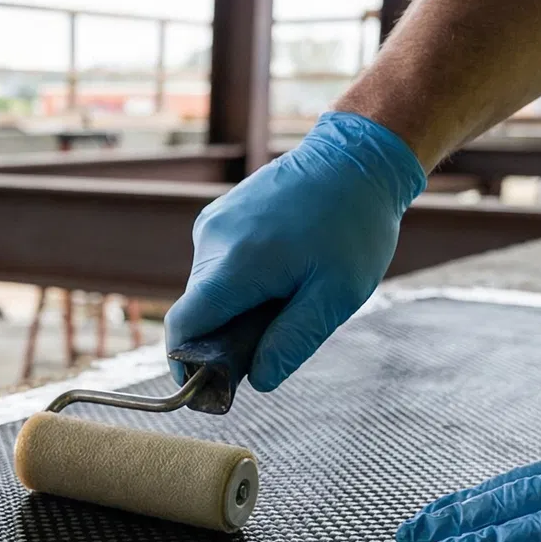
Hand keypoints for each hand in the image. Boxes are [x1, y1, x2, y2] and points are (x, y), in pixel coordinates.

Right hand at [165, 112, 425, 391]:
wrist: (357, 157)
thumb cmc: (353, 226)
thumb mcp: (336, 296)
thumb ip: (293, 341)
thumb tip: (259, 380)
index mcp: (236, 264)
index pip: (183, 326)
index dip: (188, 363)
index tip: (212, 385)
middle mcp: (212, 240)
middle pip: (198, 311)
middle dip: (225, 336)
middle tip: (277, 336)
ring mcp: (213, 223)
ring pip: (208, 289)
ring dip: (236, 307)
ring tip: (288, 293)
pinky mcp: (220, 215)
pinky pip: (218, 265)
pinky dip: (240, 281)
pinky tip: (282, 268)